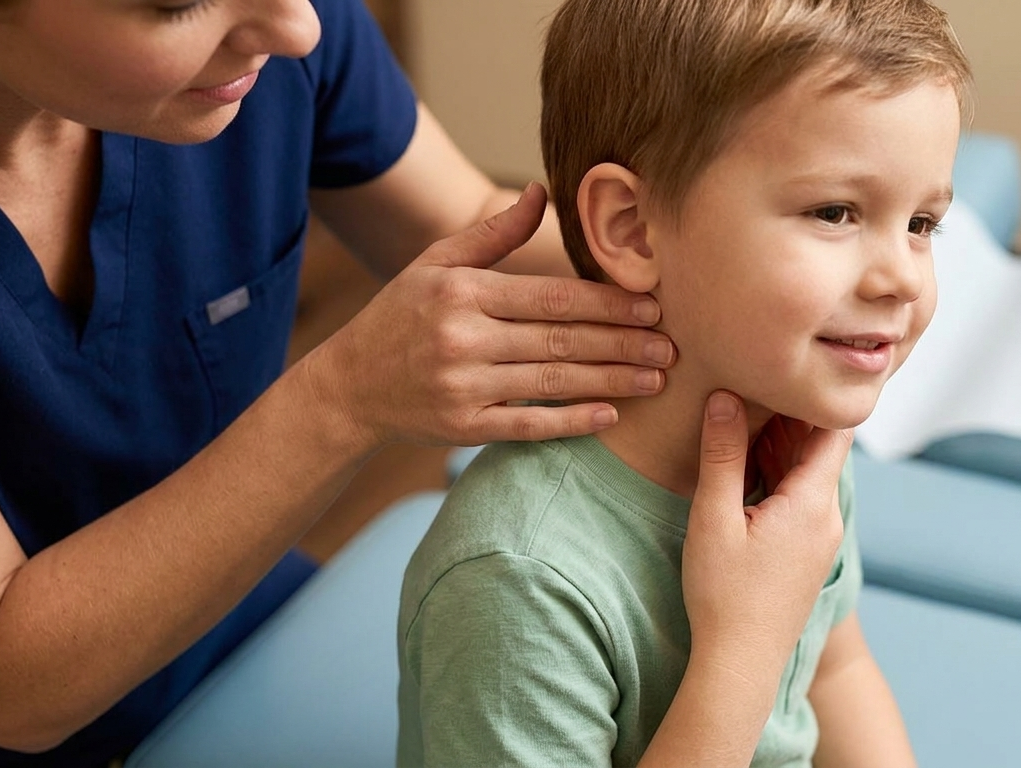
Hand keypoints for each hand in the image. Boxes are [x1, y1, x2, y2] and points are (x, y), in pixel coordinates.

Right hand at [314, 183, 676, 446]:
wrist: (348, 387)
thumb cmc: (399, 318)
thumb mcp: (436, 264)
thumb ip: (493, 233)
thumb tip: (543, 191)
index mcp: (463, 293)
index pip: (552, 296)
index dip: (607, 301)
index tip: (652, 304)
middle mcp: (464, 339)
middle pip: (562, 340)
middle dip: (623, 342)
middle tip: (672, 344)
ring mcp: (465, 387)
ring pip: (554, 382)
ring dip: (612, 380)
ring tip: (656, 378)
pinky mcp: (465, 427)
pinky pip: (529, 424)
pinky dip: (572, 422)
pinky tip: (610, 415)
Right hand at [683, 392, 853, 681]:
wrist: (740, 665)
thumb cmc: (724, 595)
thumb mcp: (714, 518)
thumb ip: (723, 455)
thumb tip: (725, 398)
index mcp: (814, 502)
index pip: (832, 428)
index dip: (809, 395)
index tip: (778, 371)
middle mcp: (828, 516)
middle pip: (820, 447)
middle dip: (787, 415)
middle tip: (749, 385)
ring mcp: (820, 537)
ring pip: (808, 472)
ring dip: (779, 446)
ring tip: (741, 418)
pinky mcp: (806, 552)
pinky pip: (800, 497)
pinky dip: (777, 474)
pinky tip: (744, 468)